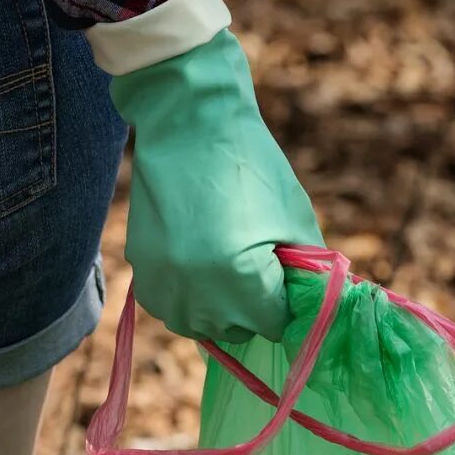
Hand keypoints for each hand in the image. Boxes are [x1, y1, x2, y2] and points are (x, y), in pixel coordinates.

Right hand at [109, 30, 321, 342]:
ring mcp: (162, 283)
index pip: (274, 323)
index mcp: (241, 280)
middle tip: (258, 268)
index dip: (286, 302)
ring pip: (199, 326)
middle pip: (237, 330)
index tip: (286, 278)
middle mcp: (196, 292)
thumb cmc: (252, 164)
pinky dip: (188, 298)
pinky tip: (200, 266)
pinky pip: (170, 308)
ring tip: (228, 270)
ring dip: (219, 309)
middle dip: (254, 308)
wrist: (188, 124)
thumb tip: (314, 307)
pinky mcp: (140, 269)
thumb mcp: (294, 218)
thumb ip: (306, 272)